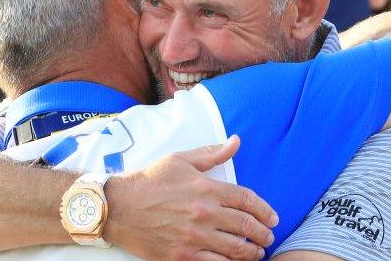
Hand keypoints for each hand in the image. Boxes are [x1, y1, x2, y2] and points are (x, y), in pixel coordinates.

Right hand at [104, 135, 277, 260]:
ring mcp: (194, 237)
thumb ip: (210, 154)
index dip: (265, 210)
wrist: (118, 207)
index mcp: (205, 188)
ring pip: (236, 249)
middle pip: (246, 226)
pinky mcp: (182, 256)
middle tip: (267, 237)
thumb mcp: (179, 160)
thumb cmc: (147, 181)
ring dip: (252, 253)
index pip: (247, 200)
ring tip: (256, 253)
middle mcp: (203, 213)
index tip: (272, 218)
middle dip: (263, 234)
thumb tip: (235, 142)